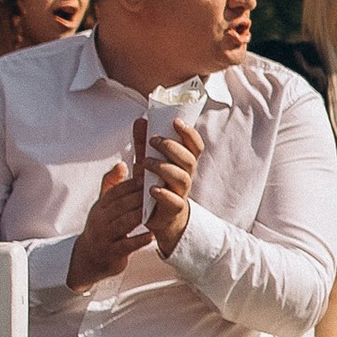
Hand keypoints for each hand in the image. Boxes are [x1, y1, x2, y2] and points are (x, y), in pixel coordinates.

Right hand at [67, 137, 154, 287]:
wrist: (89, 258)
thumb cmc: (102, 227)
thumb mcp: (103, 206)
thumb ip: (112, 185)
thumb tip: (121, 164)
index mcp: (100, 207)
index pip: (115, 192)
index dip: (131, 184)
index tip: (148, 176)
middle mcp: (100, 220)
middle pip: (120, 206)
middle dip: (138, 197)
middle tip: (158, 189)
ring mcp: (105, 237)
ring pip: (123, 223)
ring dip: (139, 215)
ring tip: (155, 208)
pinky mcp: (112, 253)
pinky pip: (126, 245)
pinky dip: (139, 240)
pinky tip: (152, 235)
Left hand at [140, 113, 200, 258]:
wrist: (156, 217)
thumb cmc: (155, 184)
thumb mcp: (148, 161)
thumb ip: (143, 143)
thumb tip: (140, 120)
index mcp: (184, 163)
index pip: (195, 146)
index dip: (189, 133)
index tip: (175, 121)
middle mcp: (186, 177)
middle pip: (189, 160)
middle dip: (173, 148)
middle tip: (154, 140)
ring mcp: (181, 193)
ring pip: (182, 178)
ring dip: (164, 167)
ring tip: (144, 163)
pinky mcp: (173, 209)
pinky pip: (174, 201)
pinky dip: (163, 194)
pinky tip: (151, 188)